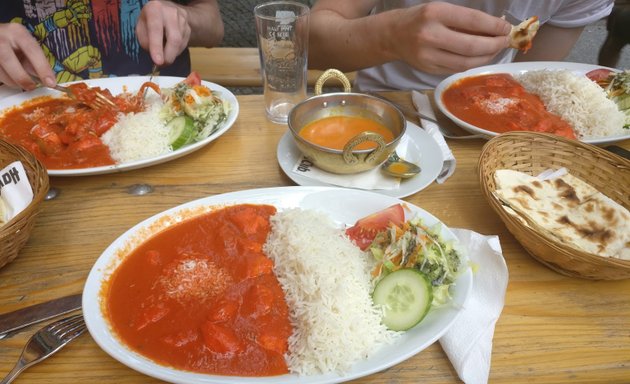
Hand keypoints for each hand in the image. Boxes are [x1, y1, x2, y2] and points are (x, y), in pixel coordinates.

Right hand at [0, 23, 55, 89]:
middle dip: (22, 78)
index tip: (51, 83)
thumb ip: (34, 61)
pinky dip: (5, 79)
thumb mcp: (25, 46)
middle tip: (31, 87)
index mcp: (17, 32)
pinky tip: (9, 77)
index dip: (42, 68)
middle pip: (10, 60)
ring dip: (12, 81)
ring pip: (0, 71)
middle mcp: (1, 37)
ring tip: (19, 82)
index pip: (32, 50)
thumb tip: (46, 79)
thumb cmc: (12, 42)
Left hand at [136, 0, 191, 65]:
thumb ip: (146, 41)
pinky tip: (170, 49)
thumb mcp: (141, 27)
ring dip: (172, 54)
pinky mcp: (189, 28)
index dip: (157, 47)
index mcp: (155, 9)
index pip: (156, 29)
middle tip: (161, 65)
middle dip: (168, 56)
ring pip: (180, 43)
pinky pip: (184, 44)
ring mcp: (182, 20)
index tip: (157, 61)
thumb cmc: (150, 20)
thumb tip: (157, 56)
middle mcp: (171, 12)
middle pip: (174, 38)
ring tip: (163, 56)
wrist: (168, 10)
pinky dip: (176, 51)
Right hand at [391, 2, 510, 73]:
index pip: (472, 21)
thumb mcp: (441, 10)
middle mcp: (430, 35)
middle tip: (504, 41)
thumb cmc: (421, 19)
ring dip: (487, 57)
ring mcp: (428, 55)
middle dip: (494, 44)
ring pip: (466, 62)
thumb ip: (465, 20)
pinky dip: (473, 63)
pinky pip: (457, 69)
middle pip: (472, 46)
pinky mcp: (429, 69)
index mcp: (435, 14)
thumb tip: (496, 28)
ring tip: (495, 49)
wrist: (393, 35)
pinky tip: (480, 56)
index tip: (506, 28)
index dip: (494, 26)